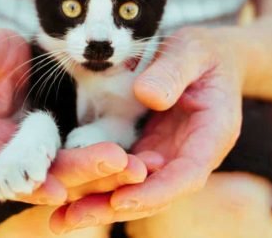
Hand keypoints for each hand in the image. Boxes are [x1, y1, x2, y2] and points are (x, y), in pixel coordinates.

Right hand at [0, 28, 162, 204]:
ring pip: (76, 177)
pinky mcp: (72, 153)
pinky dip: (117, 167)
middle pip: (48, 178)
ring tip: (140, 168)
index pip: (1, 172)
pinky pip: (93, 165)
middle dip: (83, 175)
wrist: (18, 60)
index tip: (57, 190)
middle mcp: (16, 159)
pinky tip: (145, 164)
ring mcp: (46, 159)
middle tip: (120, 165)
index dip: (27, 183)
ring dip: (108, 176)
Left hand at [49, 27, 243, 232]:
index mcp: (211, 136)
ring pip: (136, 189)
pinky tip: (65, 196)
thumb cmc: (204, 52)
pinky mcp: (148, 152)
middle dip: (115, 208)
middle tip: (73, 218)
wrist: (210, 57)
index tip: (120, 201)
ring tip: (59, 220)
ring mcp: (167, 156)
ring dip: (100, 205)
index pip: (186, 175)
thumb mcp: (192, 51)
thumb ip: (173, 71)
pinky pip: (124, 175)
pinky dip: (98, 186)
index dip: (155, 191)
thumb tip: (148, 96)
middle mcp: (189, 155)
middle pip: (155, 193)